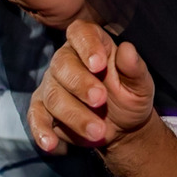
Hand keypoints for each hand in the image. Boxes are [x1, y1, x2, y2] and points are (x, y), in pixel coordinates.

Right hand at [26, 20, 156, 153]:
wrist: (122, 128)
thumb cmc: (130, 97)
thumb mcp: (140, 85)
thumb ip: (134, 68)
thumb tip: (127, 50)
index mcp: (92, 45)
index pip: (81, 33)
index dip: (87, 45)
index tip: (99, 65)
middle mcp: (67, 60)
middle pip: (62, 64)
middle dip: (80, 84)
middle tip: (101, 102)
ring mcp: (52, 84)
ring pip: (53, 94)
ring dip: (74, 115)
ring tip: (98, 132)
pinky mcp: (42, 108)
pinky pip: (36, 116)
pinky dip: (42, 130)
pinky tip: (51, 143)